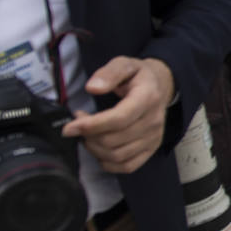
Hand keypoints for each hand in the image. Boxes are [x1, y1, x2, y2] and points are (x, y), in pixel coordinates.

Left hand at [63, 57, 174, 173]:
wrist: (160, 86)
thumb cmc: (138, 76)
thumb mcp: (124, 64)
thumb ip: (109, 73)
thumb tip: (92, 88)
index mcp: (148, 98)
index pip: (119, 119)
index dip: (92, 125)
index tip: (70, 126)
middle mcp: (154, 121)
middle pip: (115, 140)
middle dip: (88, 136)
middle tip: (77, 124)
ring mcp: (154, 137)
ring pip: (118, 155)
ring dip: (94, 149)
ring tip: (87, 135)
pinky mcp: (151, 148)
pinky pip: (128, 166)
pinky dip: (108, 163)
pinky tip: (99, 149)